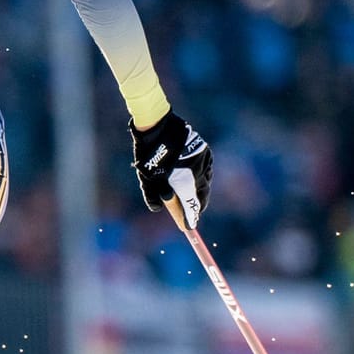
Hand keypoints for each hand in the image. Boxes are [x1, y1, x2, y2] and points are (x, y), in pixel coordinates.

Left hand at [129, 111, 211, 227]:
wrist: (158, 127)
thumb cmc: (150, 155)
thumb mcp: (147, 179)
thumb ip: (153, 196)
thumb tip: (157, 207)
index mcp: (186, 181)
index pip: (192, 205)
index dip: (191, 217)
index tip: (190, 226)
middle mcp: (199, 172)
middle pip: (202, 194)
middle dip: (197, 205)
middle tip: (192, 213)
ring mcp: (203, 160)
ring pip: (206, 180)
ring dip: (201, 190)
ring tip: (194, 196)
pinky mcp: (204, 150)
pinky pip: (206, 168)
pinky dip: (202, 176)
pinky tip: (196, 178)